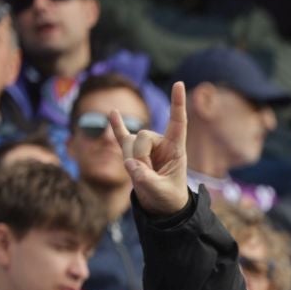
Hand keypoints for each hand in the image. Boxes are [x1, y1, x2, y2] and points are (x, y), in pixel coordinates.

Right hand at [113, 80, 190, 216]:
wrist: (161, 205)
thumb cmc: (168, 198)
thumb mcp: (161, 192)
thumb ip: (146, 180)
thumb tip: (130, 164)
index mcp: (176, 149)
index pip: (177, 122)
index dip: (177, 104)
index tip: (178, 84)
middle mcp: (161, 143)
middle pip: (143, 136)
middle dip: (141, 157)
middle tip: (149, 175)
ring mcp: (146, 146)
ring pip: (130, 143)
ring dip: (132, 160)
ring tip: (143, 174)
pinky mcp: (133, 152)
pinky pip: (121, 136)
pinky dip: (116, 125)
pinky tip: (113, 112)